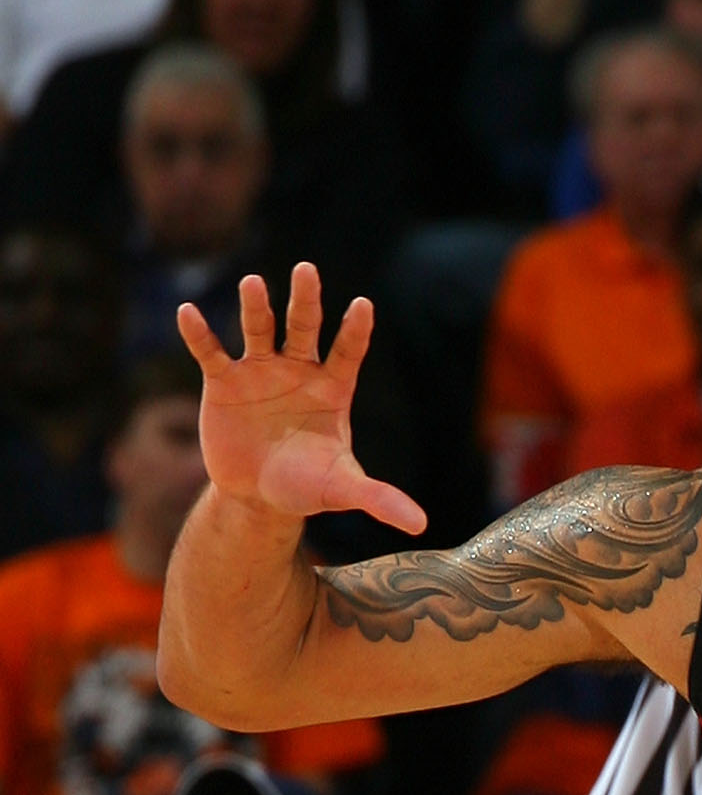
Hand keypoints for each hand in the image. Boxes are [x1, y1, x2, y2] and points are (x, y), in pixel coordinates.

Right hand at [177, 265, 425, 536]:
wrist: (258, 495)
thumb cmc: (306, 486)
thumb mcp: (341, 490)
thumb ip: (378, 498)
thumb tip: (420, 524)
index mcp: (332, 389)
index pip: (348, 352)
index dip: (355, 331)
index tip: (363, 305)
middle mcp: (297, 370)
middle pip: (303, 327)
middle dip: (305, 300)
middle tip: (306, 270)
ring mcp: (259, 370)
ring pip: (258, 329)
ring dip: (256, 307)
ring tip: (255, 284)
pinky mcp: (223, 381)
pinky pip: (210, 352)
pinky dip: (198, 334)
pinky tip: (188, 313)